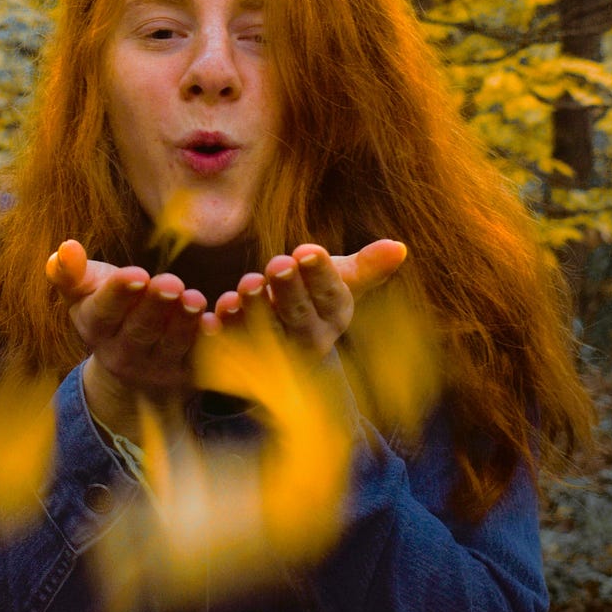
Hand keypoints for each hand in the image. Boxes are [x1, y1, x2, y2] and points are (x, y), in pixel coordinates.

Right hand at [46, 240, 205, 437]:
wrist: (134, 372)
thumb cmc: (110, 315)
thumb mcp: (86, 294)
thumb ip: (71, 273)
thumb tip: (65, 247)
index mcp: (96, 329)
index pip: (104, 312)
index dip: (119, 294)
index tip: (136, 274)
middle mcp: (125, 354)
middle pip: (141, 330)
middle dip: (156, 307)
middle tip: (171, 284)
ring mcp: (160, 367)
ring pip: (175, 345)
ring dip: (186, 323)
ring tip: (196, 300)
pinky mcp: (192, 374)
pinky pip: (208, 356)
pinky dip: (218, 339)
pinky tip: (225, 320)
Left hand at [203, 240, 407, 360]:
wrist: (284, 342)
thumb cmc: (314, 297)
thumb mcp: (341, 279)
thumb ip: (367, 266)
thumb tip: (399, 247)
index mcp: (334, 316)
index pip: (332, 297)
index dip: (320, 275)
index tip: (307, 250)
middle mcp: (308, 342)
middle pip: (299, 318)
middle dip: (288, 291)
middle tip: (277, 262)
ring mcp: (274, 356)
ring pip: (264, 337)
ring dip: (254, 312)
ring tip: (245, 284)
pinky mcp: (240, 363)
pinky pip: (230, 352)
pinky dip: (221, 335)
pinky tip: (212, 315)